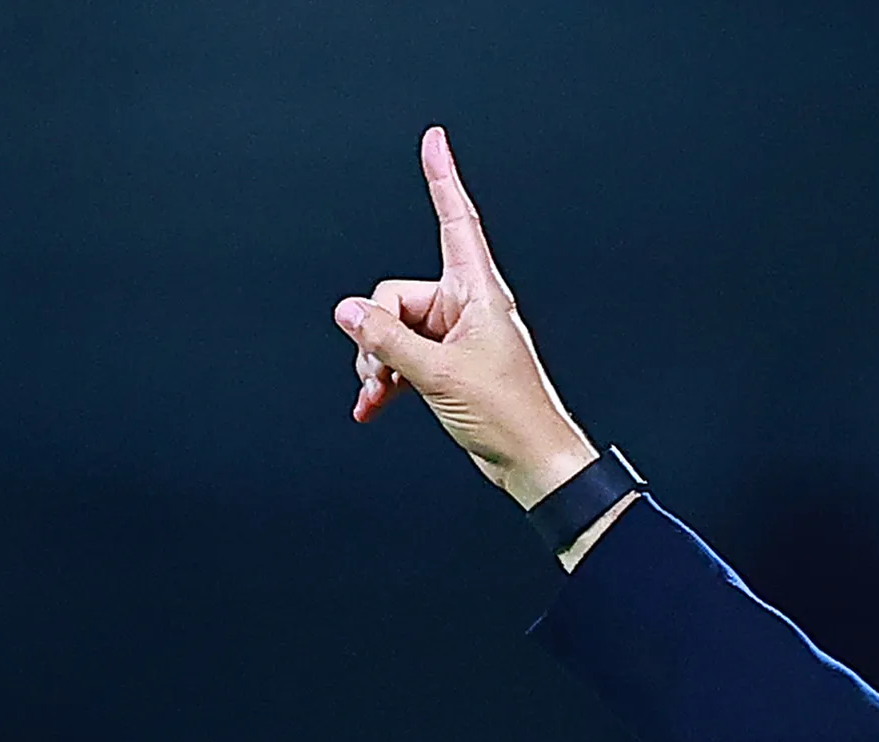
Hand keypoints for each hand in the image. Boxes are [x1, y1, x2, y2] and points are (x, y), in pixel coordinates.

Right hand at [332, 126, 599, 509]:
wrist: (530, 461)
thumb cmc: (508, 414)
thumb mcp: (437, 373)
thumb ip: (386, 340)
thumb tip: (348, 312)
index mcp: (477, 292)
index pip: (455, 220)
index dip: (442, 179)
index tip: (435, 142)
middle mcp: (466, 307)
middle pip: (396, 296)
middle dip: (376, 334)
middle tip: (379, 370)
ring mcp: (455, 336)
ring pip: (393, 330)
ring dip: (378, 362)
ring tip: (379, 392)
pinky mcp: (448, 364)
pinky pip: (402, 357)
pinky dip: (385, 380)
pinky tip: (373, 405)